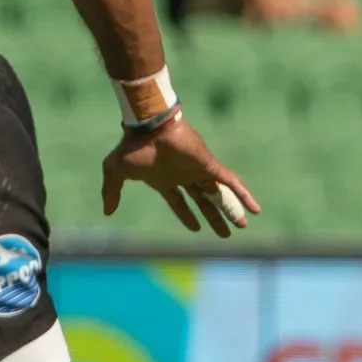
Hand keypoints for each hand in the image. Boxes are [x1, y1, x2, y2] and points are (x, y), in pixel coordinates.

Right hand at [101, 115, 260, 237]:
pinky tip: (255, 209)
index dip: (187, 216)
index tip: (197, 228)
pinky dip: (243, 195)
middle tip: (225, 234)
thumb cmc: (132, 148)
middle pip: (202, 201)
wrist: (149, 127)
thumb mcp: (115, 173)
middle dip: (213, 217)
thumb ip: (111, 191)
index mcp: (164, 179)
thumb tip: (106, 211)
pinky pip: (231, 182)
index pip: (179, 201)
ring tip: (241, 225)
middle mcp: (183, 176)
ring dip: (230, 210)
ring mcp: (197, 171)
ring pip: (218, 194)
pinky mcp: (209, 166)